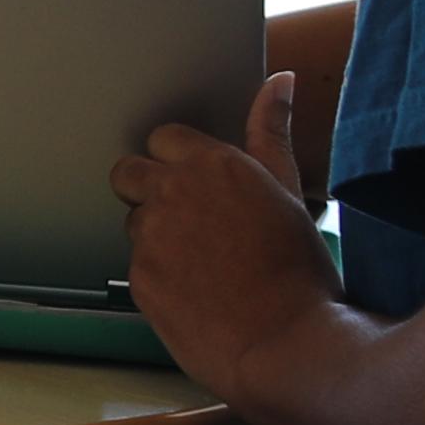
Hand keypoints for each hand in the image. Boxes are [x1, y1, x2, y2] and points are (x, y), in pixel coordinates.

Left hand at [110, 68, 339, 389]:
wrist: (286, 344)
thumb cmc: (297, 270)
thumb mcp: (288, 190)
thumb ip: (271, 132)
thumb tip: (278, 81)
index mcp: (209, 163)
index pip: (162, 137)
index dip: (178, 160)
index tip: (198, 183)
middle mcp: (171, 192)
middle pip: (128, 172)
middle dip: (148, 188)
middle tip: (187, 218)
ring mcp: (149, 237)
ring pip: (133, 223)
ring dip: (156, 235)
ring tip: (201, 263)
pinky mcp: (138, 279)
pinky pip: (136, 266)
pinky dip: (158, 274)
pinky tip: (194, 292)